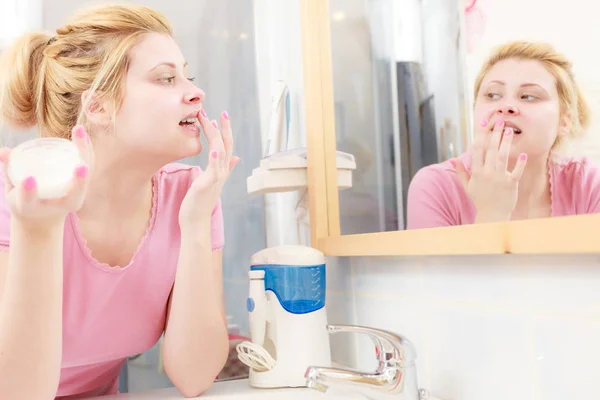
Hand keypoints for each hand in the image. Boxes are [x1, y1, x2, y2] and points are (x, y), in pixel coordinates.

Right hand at [0, 125, 92, 228]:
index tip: (28, 179)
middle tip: (81, 167)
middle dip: (78, 183)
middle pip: (73, 196)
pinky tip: (83, 133)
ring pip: (84, 178)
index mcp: (32, 209)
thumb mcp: (13, 189)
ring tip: (80, 133)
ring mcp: (73, 197)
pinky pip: (87, 167)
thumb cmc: (24, 199)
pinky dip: (86, 150)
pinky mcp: (81, 186)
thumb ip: (9, 169)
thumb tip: (4, 151)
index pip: (29, 202)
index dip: (28, 192)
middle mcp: (58, 206)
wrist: (42, 215)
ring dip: (85, 156)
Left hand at [179, 110, 239, 229]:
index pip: (227, 146)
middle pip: (226, 146)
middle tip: (221, 112)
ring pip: (220, 153)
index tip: (221, 115)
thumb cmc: (200, 203)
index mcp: (221, 170)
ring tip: (211, 122)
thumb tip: (236, 158)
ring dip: (216, 136)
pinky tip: (213, 149)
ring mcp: (216, 179)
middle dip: (223, 128)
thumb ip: (225, 169)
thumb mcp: (213, 182)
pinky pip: (214, 171)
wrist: (196, 222)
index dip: (225, 131)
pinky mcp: (207, 186)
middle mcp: (221, 173)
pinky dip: (215, 159)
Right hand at [452, 112, 526, 222]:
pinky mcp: (511, 183)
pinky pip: (516, 171)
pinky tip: (522, 154)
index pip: (477, 149)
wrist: (492, 215)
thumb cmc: (480, 200)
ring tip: (509, 129)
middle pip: (491, 149)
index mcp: (476, 171)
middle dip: (495, 133)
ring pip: (502, 156)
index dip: (480, 134)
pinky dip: (520, 163)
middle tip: (500, 120)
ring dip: (505, 142)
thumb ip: (461, 172)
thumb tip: (454, 160)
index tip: (484, 123)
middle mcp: (487, 172)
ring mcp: (499, 177)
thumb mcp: (468, 186)